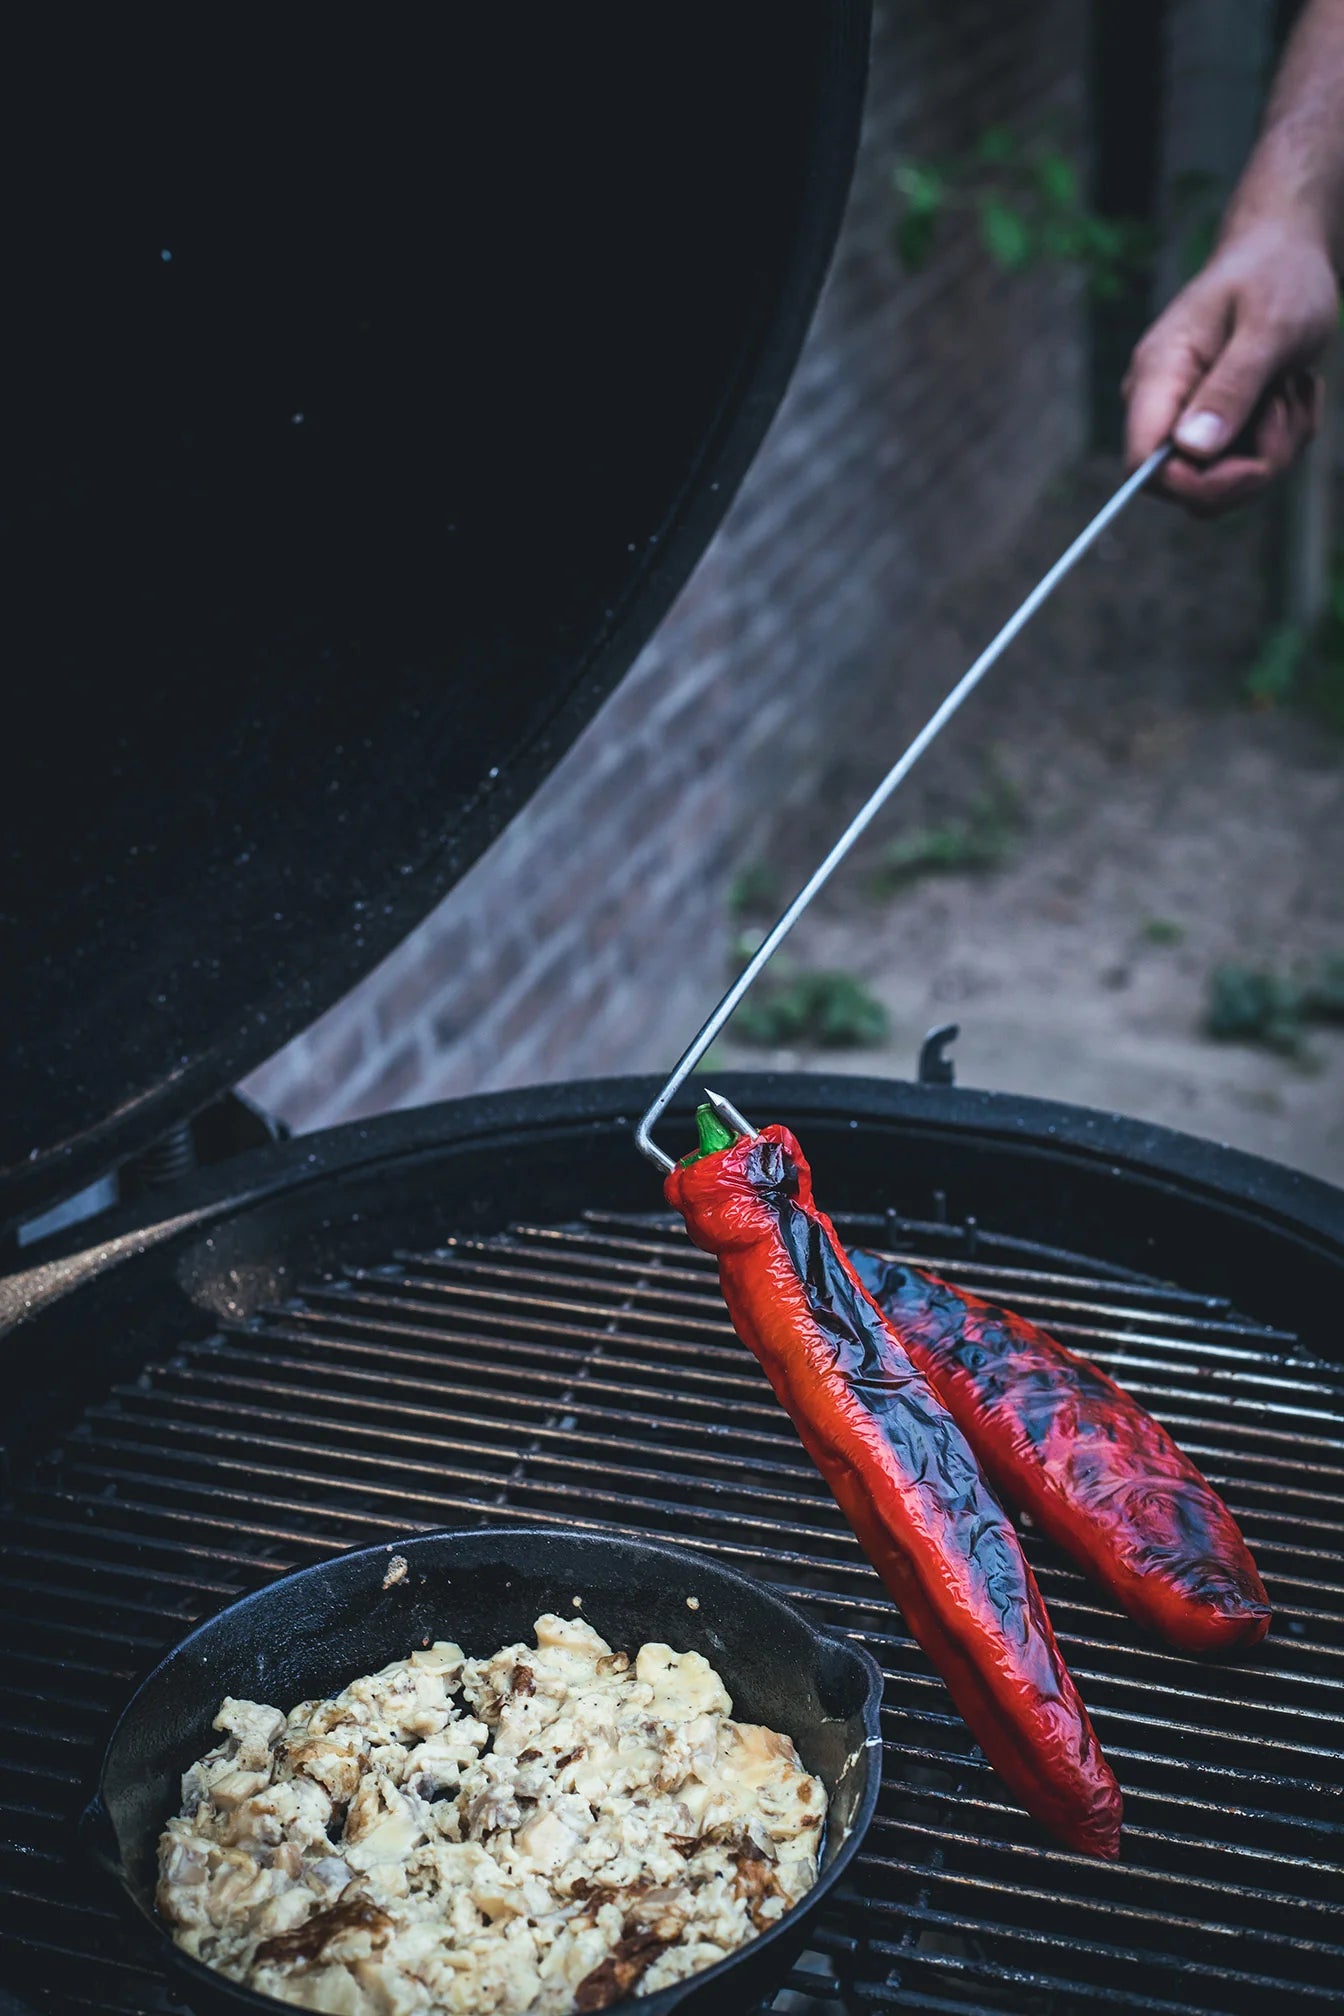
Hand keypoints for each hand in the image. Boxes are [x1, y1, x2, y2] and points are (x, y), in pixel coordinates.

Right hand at [1124, 221, 1337, 514]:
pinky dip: (1285, 438)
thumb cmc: (1276, 276)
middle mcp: (1163, 407)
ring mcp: (1189, 421)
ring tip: (1292, 387)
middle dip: (1251, 467)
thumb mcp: (1268, 326)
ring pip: (1227, 485)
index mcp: (1158, 377)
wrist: (1285, 253)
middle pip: (1189, 488)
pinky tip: (1292, 390)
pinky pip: (1250, 468)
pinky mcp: (1217, 429)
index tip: (1248, 465)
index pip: (1142, 465)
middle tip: (1286, 406)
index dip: (1190, 482)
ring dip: (1278, 446)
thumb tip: (1193, 448)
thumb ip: (1232, 387)